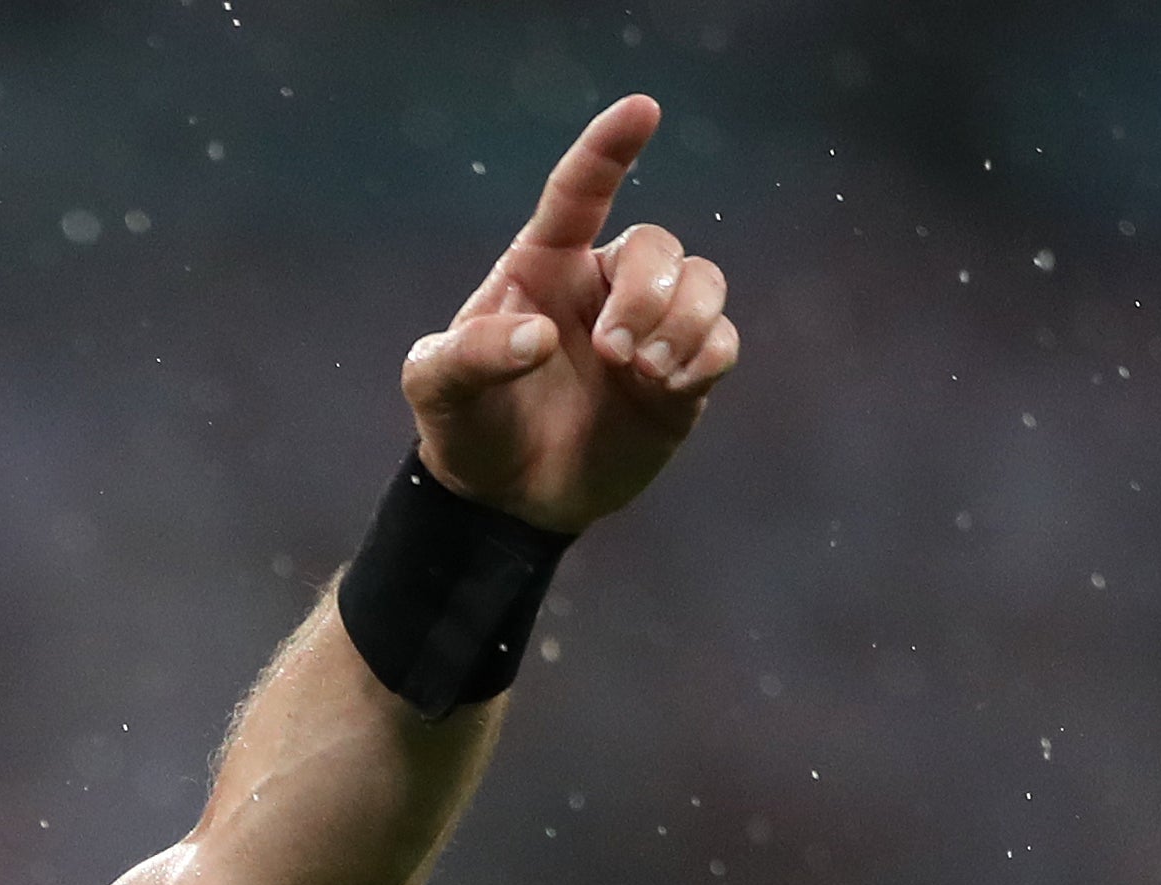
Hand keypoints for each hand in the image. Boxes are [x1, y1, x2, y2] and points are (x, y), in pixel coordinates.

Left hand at [402, 95, 738, 534]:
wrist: (504, 497)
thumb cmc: (466, 423)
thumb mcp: (437, 387)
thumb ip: (471, 355)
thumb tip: (541, 336)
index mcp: (544, 266)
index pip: (580, 193)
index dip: (610, 150)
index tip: (642, 110)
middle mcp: (603, 287)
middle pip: (657, 247)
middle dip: (647, 291)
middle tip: (614, 352)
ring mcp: (648, 329)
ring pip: (704, 283)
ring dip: (685, 320)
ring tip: (645, 369)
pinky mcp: (681, 379)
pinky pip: (723, 342)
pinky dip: (708, 354)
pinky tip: (671, 385)